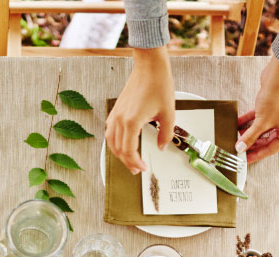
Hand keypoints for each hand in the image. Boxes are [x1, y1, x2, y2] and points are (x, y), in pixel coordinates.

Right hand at [105, 48, 174, 174]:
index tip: (142, 167)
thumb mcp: (169, 113)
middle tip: (136, 169)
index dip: (135, 162)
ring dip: (118, 152)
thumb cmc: (159, 85)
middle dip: (127, 161)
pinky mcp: (116, 108)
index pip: (128, 151)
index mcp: (132, 122)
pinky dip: (114, 140)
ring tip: (128, 159)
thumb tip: (161, 146)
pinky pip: (109, 129)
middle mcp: (120, 119)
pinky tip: (121, 142)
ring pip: (110, 140)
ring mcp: (116, 113)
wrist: (150, 66)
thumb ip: (165, 134)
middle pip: (118, 148)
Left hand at [238, 57, 278, 163]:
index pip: (271, 149)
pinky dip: (249, 121)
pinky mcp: (272, 109)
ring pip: (261, 129)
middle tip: (239, 149)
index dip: (257, 154)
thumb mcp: (261, 122)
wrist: (277, 77)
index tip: (245, 160)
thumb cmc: (276, 99)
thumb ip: (250, 137)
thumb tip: (240, 148)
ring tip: (236, 137)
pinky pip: (259, 119)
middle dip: (251, 143)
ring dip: (249, 132)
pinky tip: (237, 124)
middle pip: (266, 140)